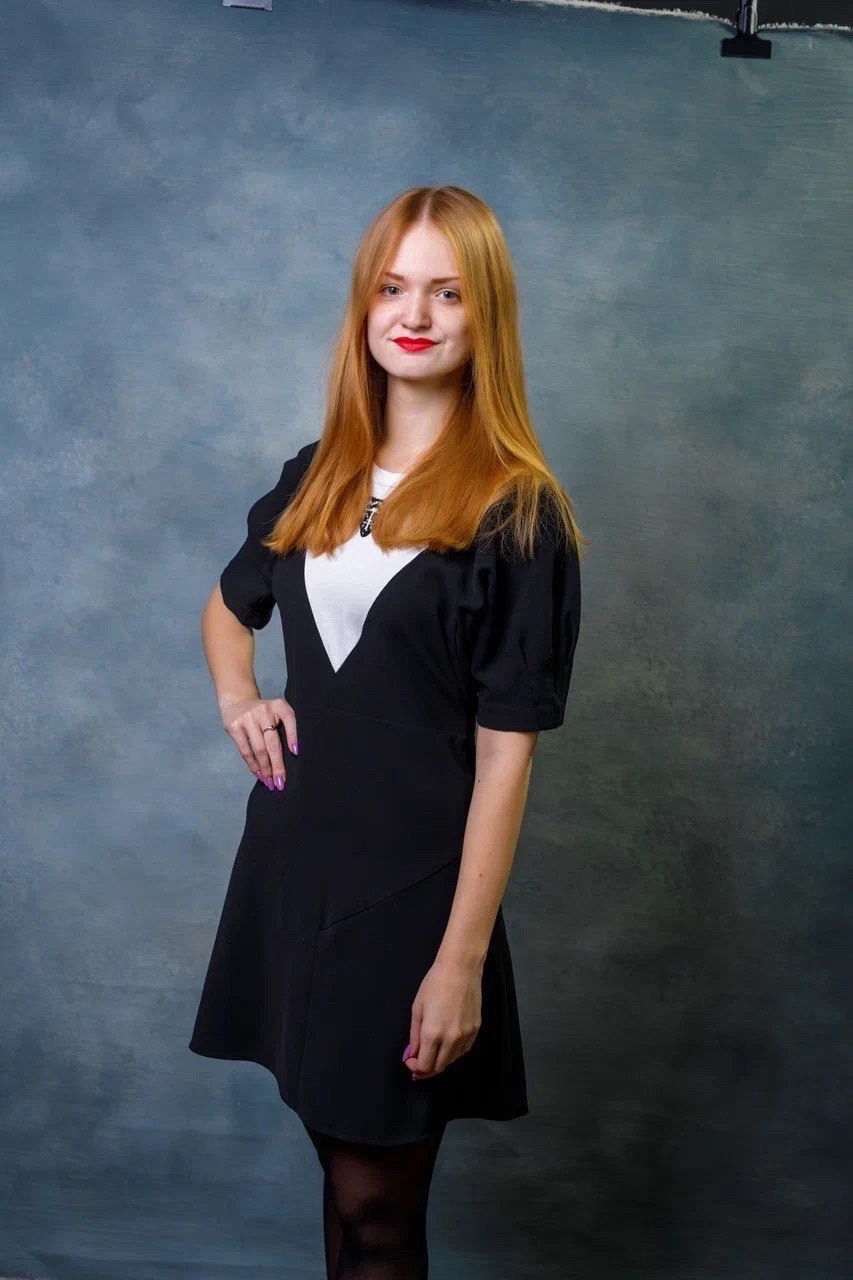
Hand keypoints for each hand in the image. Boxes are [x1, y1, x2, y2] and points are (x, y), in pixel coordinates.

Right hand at [220, 695, 297, 788]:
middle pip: (273, 743)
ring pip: (259, 750)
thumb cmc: (263, 713)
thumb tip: (291, 758)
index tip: (296, 753)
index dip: (293, 736)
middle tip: (281, 783)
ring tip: (270, 782)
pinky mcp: (234, 727)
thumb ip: (284, 728)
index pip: (289, 719)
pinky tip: (259, 774)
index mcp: (279, 706)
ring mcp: (248, 718)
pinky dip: (253, 765)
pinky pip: (245, 751)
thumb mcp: (276, 712)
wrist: (237, 699)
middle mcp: (264, 711)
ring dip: (265, 769)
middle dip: (278, 765)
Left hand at [403, 956, 481, 1080]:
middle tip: (417, 1063)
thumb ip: (414, 1035)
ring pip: (452, 1060)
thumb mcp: (418, 1008)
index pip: (424, 1066)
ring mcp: (465, 1036)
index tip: (410, 1060)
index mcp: (432, 1034)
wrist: (460, 969)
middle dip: (425, 1069)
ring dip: (440, 1061)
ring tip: (432, 1053)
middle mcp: (450, 1039)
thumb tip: (412, 1054)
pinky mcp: (475, 1030)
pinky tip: (446, 1046)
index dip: (414, 1068)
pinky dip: (453, 1053)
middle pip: (438, 1067)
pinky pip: (463, 1050)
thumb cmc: (434, 984)